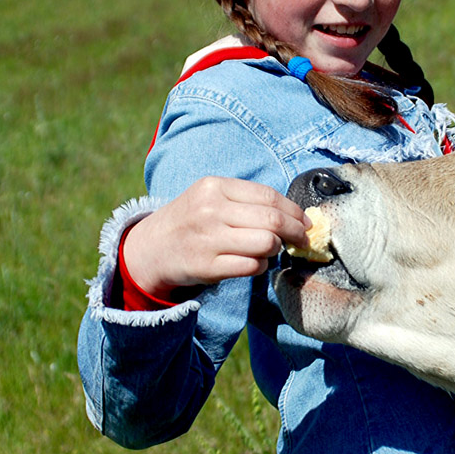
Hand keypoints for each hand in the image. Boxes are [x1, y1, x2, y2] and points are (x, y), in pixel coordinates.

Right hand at [122, 176, 310, 299]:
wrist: (150, 248)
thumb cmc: (191, 220)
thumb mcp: (211, 197)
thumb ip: (247, 200)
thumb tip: (294, 214)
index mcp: (215, 187)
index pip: (268, 196)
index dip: (294, 211)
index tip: (305, 221)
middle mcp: (211, 211)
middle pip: (272, 221)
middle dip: (296, 232)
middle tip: (302, 239)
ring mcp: (208, 239)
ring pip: (266, 244)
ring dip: (276, 249)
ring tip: (271, 249)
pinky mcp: (207, 266)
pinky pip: (252, 266)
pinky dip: (261, 266)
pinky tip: (255, 262)